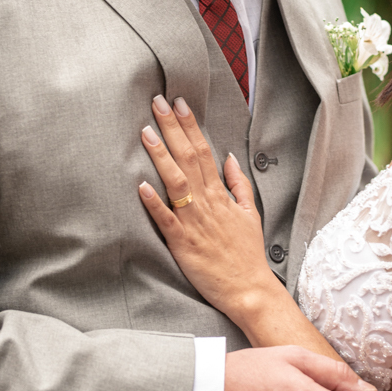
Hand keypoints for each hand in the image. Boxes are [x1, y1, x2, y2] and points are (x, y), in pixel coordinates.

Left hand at [138, 95, 279, 320]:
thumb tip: (229, 157)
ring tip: (146, 131)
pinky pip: (166, 220)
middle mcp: (207, 202)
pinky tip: (141, 185)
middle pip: (189, 157)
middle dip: (172, 128)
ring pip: (176, 182)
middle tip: (158, 102)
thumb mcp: (250, 212)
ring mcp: (194, 222)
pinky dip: (155, 203)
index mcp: (221, 194)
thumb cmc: (247, 253)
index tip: (178, 102)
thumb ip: (238, 183)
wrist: (249, 289)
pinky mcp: (183, 244)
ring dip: (161, 156)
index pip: (204, 150)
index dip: (190, 125)